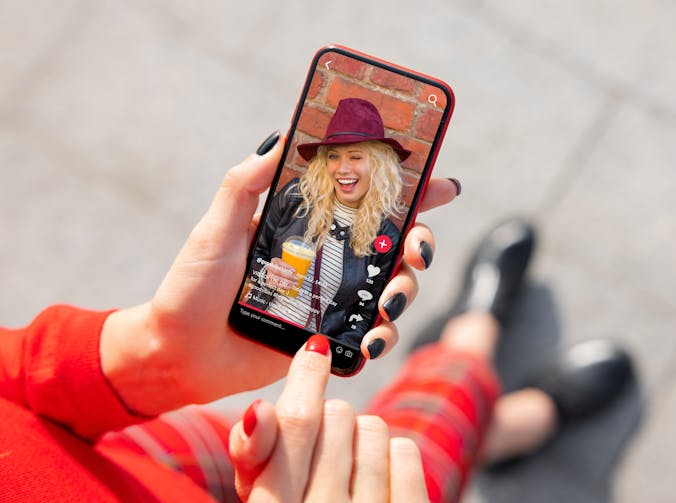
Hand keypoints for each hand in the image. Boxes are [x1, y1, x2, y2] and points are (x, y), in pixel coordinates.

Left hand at [100, 132, 459, 414]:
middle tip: (416, 250)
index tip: (441, 184)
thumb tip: (282, 135)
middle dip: (420, 243)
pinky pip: (372, 332)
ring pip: (393, 288)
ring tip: (387, 303)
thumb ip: (245, 183)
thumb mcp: (217, 228)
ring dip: (405, 291)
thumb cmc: (192, 288)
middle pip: (395, 245)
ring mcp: (332, 299)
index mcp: (308, 227)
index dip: (410, 192)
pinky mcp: (329, 336)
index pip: (366, 201)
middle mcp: (329, 259)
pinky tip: (372, 340)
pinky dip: (383, 335)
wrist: (179, 353)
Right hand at [229, 335, 428, 502]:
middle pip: (337, 416)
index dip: (306, 377)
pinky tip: (377, 481)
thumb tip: (259, 409)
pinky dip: (392, 456)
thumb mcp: (263, 500)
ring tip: (347, 473)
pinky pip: (405, 452)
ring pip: (373, 427)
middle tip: (322, 452)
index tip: (315, 349)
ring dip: (359, 440)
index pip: (295, 422)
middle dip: (328, 422)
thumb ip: (255, 457)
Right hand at [265, 258, 297, 291]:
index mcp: (274, 261)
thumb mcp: (285, 264)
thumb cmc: (280, 267)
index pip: (280, 263)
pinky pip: (276, 285)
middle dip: (289, 276)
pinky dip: (283, 287)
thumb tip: (295, 272)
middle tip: (296, 278)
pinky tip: (289, 287)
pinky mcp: (269, 282)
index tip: (294, 270)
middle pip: (279, 272)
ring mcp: (268, 275)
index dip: (287, 267)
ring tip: (294, 284)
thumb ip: (289, 267)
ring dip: (287, 282)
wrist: (273, 271)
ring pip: (278, 279)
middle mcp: (270, 267)